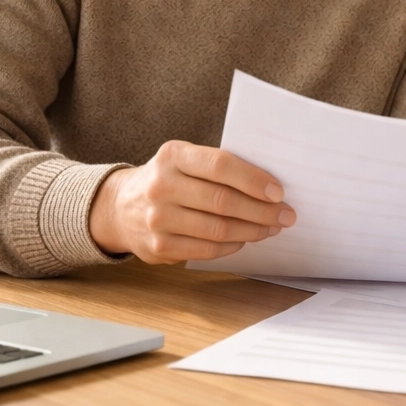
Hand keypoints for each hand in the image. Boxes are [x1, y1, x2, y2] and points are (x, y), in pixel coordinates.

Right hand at [89, 140, 295, 263]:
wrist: (119, 207)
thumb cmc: (168, 179)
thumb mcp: (184, 160)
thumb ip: (218, 167)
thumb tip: (270, 187)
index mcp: (172, 155)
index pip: (220, 166)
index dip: (253, 180)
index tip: (279, 192)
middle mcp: (161, 186)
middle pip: (223, 201)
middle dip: (262, 211)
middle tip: (286, 215)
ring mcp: (158, 219)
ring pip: (218, 230)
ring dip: (253, 230)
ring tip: (271, 228)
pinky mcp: (158, 247)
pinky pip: (207, 250)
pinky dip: (233, 245)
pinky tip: (246, 239)